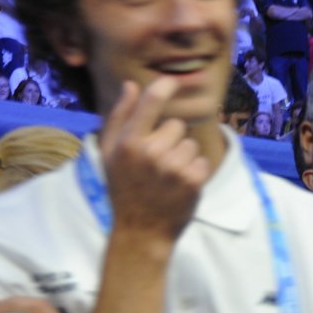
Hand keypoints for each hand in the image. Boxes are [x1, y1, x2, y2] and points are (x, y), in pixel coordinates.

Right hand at [98, 76, 209, 243]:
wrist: (140, 231)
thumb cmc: (123, 189)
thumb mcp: (110, 154)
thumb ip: (119, 118)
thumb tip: (131, 85)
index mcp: (128, 143)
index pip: (151, 103)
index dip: (164, 87)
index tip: (172, 81)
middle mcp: (150, 152)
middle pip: (176, 125)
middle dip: (170, 140)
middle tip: (156, 164)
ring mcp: (173, 166)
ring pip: (191, 144)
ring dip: (183, 157)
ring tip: (167, 177)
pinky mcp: (192, 180)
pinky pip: (202, 160)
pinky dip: (195, 172)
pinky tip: (179, 186)